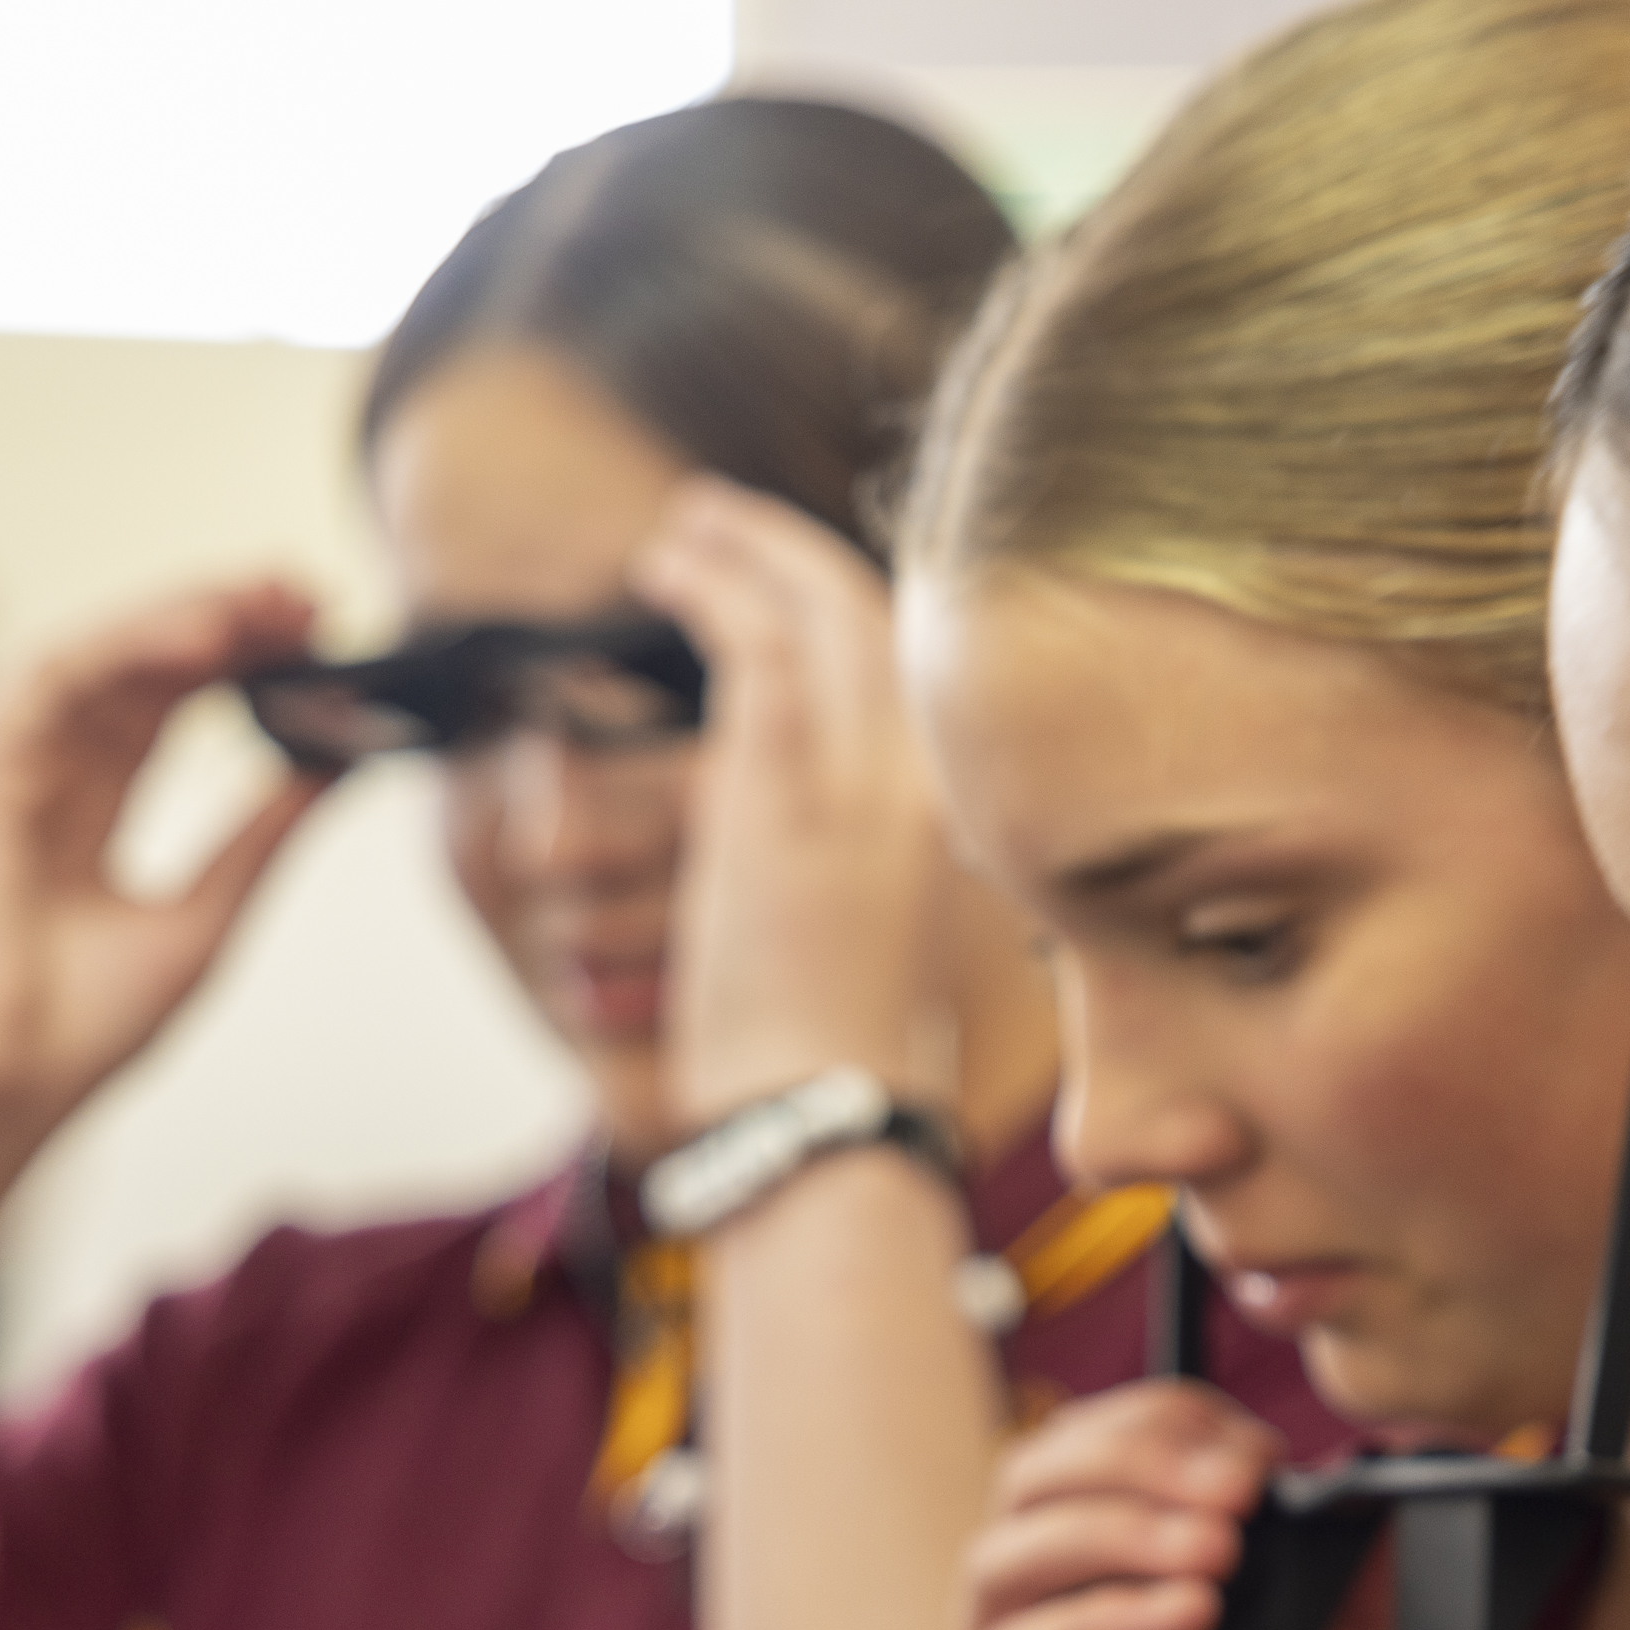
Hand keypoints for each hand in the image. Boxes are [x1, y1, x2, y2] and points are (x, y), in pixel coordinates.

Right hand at [0, 582, 328, 1149]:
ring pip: (99, 659)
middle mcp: (40, 779)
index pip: (166, 711)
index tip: (322, 640)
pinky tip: (207, 632)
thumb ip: (261, 838)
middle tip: (310, 594)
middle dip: (222, 625)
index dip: (239, 667)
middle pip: (137, 673)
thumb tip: (338, 769)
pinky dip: (131, 644)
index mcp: (86, 816)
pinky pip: (55, 677)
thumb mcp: (204, 919)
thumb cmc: (78, 1031)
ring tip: (272, 597)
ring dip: (184, 617)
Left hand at [633, 478, 953, 1119]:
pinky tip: (666, 565)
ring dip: (741, 548)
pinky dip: (710, 583)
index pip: (919, 667)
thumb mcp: (881, 936)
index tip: (792, 579)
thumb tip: (823, 835)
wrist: (824, 1111)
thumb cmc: (840, 1057)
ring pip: (812, 602)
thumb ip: (863, 858)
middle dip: (792, 551)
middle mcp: (932, 771)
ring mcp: (861, 767)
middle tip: (721, 518)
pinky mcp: (781, 777)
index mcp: (964, 809)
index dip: (851, 605)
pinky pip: (752, 638)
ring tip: (681, 528)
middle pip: (876, 611)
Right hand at [930, 1382, 1403, 1629]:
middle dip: (1132, 1457)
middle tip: (1239, 1479)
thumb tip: (1395, 1522)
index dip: (1173, 1437)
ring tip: (1219, 1543)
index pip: (1105, 1480)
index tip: (1269, 1451)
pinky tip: (1188, 1620)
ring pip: (1000, 1564)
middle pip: (1030, 1491)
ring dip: (1112, 1527)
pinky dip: (1094, 1624)